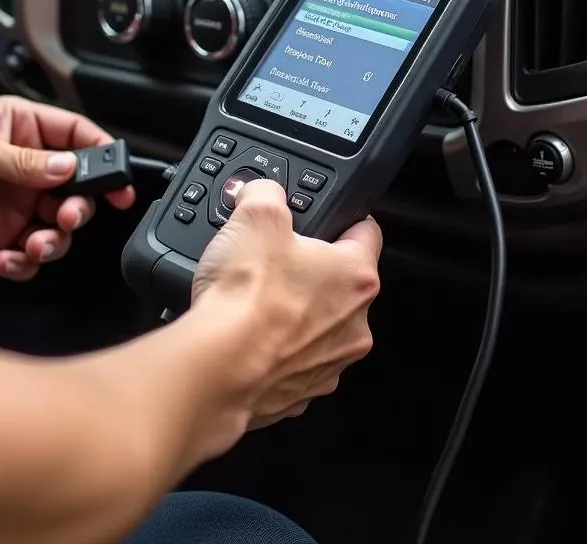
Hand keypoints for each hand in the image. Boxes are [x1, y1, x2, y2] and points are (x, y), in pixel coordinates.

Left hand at [0, 97, 135, 280]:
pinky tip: (8, 258)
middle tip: (67, 217)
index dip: (101, 156)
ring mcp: (14, 202)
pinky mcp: (1, 236)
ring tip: (34, 245)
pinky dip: (26, 261)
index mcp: (20, 127)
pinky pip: (31, 253)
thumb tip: (69, 167)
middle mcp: (24, 165)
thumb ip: (27, 162)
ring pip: (58, 225)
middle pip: (75, 187)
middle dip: (78, 207)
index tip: (118, 181)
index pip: (75, 136)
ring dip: (53, 240)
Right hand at [192, 179, 381, 428]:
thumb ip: (266, 193)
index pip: (367, 233)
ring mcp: (329, 364)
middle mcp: (354, 325)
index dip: (345, 219)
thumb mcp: (255, 215)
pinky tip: (246, 336)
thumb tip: (262, 192)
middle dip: (308, 271)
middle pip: (340, 284)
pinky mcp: (300, 393)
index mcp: (356, 276)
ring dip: (292, 313)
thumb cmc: (246, 297)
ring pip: (317, 326)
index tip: (330, 218)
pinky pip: (291, 362)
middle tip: (272, 262)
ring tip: (253, 302)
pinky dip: (273, 349)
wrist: (218, 367)